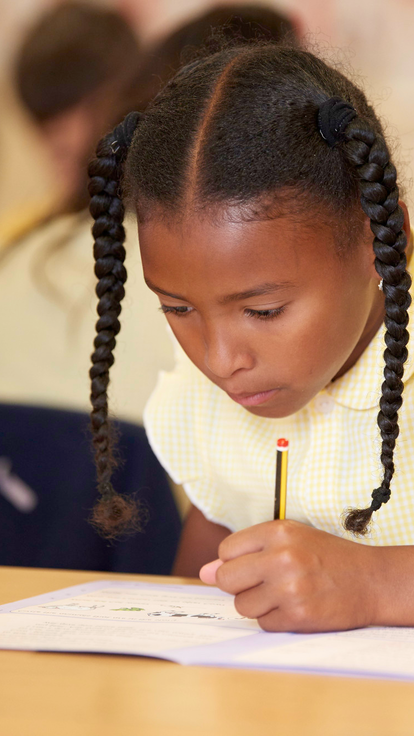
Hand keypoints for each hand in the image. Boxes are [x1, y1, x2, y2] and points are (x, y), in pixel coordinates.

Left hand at [199, 520, 379, 631]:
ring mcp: (289, 589)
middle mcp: (282, 558)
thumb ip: (246, 551)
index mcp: (278, 532)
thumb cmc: (326, 556)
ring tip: (281, 594)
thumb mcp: (290, 539)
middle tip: (262, 583)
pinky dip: (273, 619)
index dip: (234, 562)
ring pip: (241, 605)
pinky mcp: (297, 616)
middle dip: (238, 585)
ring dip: (256, 604)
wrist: (369, 580)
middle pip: (226, 580)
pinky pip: (262, 624)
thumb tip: (204, 573)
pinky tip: (293, 607)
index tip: (251, 565)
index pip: (226, 551)